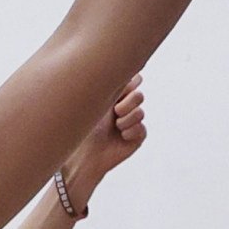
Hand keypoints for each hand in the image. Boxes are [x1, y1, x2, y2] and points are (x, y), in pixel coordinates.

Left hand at [65, 83, 147, 203]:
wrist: (86, 153)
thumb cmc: (86, 126)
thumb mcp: (99, 102)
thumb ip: (114, 87)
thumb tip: (136, 75)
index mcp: (116, 96)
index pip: (133, 82)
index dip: (129, 86)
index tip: (117, 94)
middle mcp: (126, 108)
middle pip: (139, 96)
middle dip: (127, 103)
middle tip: (115, 112)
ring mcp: (133, 122)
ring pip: (140, 113)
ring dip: (126, 120)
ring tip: (115, 128)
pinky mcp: (138, 137)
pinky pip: (141, 128)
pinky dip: (130, 132)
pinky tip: (121, 137)